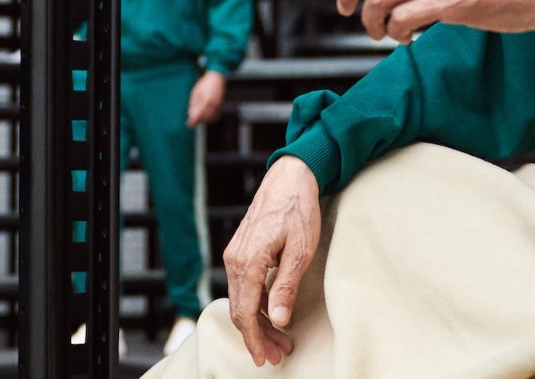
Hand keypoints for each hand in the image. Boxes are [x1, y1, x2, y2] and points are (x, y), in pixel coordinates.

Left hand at [185, 70, 226, 126]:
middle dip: (197, 122)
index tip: (188, 124)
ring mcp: (217, 105)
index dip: (193, 121)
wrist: (216, 77)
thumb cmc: (204, 84)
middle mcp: (212, 104)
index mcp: (205, 100)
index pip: (198, 115)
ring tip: (197, 120)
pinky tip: (205, 118)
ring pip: (210, 118)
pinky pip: (215, 115)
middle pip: (204, 118)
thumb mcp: (195, 92)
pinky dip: (210, 119)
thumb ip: (193, 104)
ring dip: (203, 121)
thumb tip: (190, 114)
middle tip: (191, 123)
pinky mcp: (220, 105)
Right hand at [224, 156, 319, 366]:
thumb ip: (286, 286)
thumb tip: (278, 320)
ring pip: (240, 300)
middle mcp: (234, 259)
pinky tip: (272, 314)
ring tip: (280, 340)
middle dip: (257, 337)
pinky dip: (255, 305)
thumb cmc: (298, 209)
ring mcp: (235, 254)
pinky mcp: (241, 251)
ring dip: (258, 323)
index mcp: (247, 261)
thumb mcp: (300, 251)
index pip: (245, 312)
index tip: (266, 357)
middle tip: (278, 355)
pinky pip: (243, 286)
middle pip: (240, 310)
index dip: (255, 339)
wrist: (290, 177)